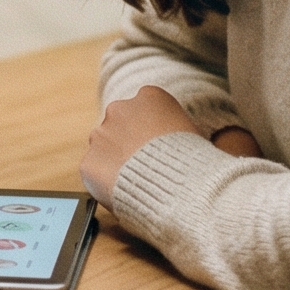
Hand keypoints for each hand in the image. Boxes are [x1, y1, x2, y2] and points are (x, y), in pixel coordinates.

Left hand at [79, 87, 259, 205]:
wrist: (184, 191)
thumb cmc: (200, 166)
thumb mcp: (197, 136)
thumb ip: (177, 131)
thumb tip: (182, 144)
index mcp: (150, 96)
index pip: (144, 110)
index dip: (152, 134)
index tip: (162, 151)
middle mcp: (120, 108)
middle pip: (120, 124)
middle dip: (129, 144)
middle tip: (147, 170)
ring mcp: (101, 134)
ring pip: (104, 146)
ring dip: (115, 161)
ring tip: (138, 184)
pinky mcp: (89, 161)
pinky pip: (94, 171)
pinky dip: (104, 182)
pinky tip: (125, 193)